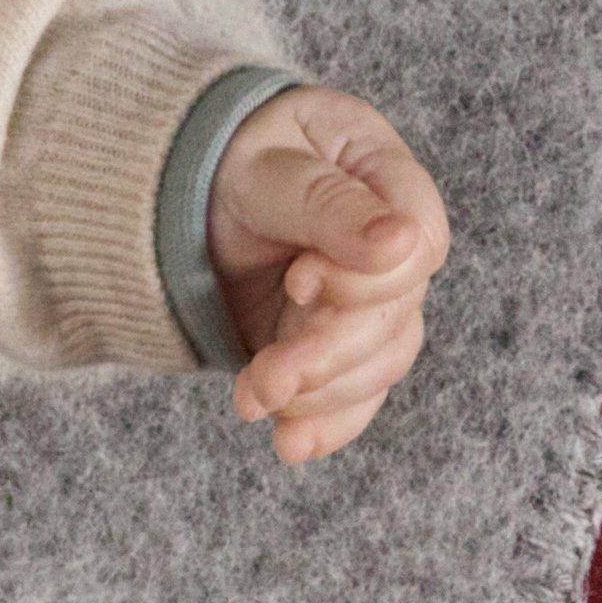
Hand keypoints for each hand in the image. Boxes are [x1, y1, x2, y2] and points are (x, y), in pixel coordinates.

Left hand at [205, 85, 448, 467]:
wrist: (181, 197)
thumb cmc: (227, 159)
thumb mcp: (266, 168)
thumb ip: (328, 204)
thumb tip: (403, 244)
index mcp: (386, 179)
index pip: (420, 245)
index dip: (367, 280)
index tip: (299, 281)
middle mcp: (392, 245)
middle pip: (396, 315)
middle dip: (329, 355)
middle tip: (267, 377)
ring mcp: (368, 299)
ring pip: (379, 362)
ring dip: (319, 395)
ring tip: (253, 401)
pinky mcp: (336, 344)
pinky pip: (355, 393)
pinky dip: (327, 423)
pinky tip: (292, 443)